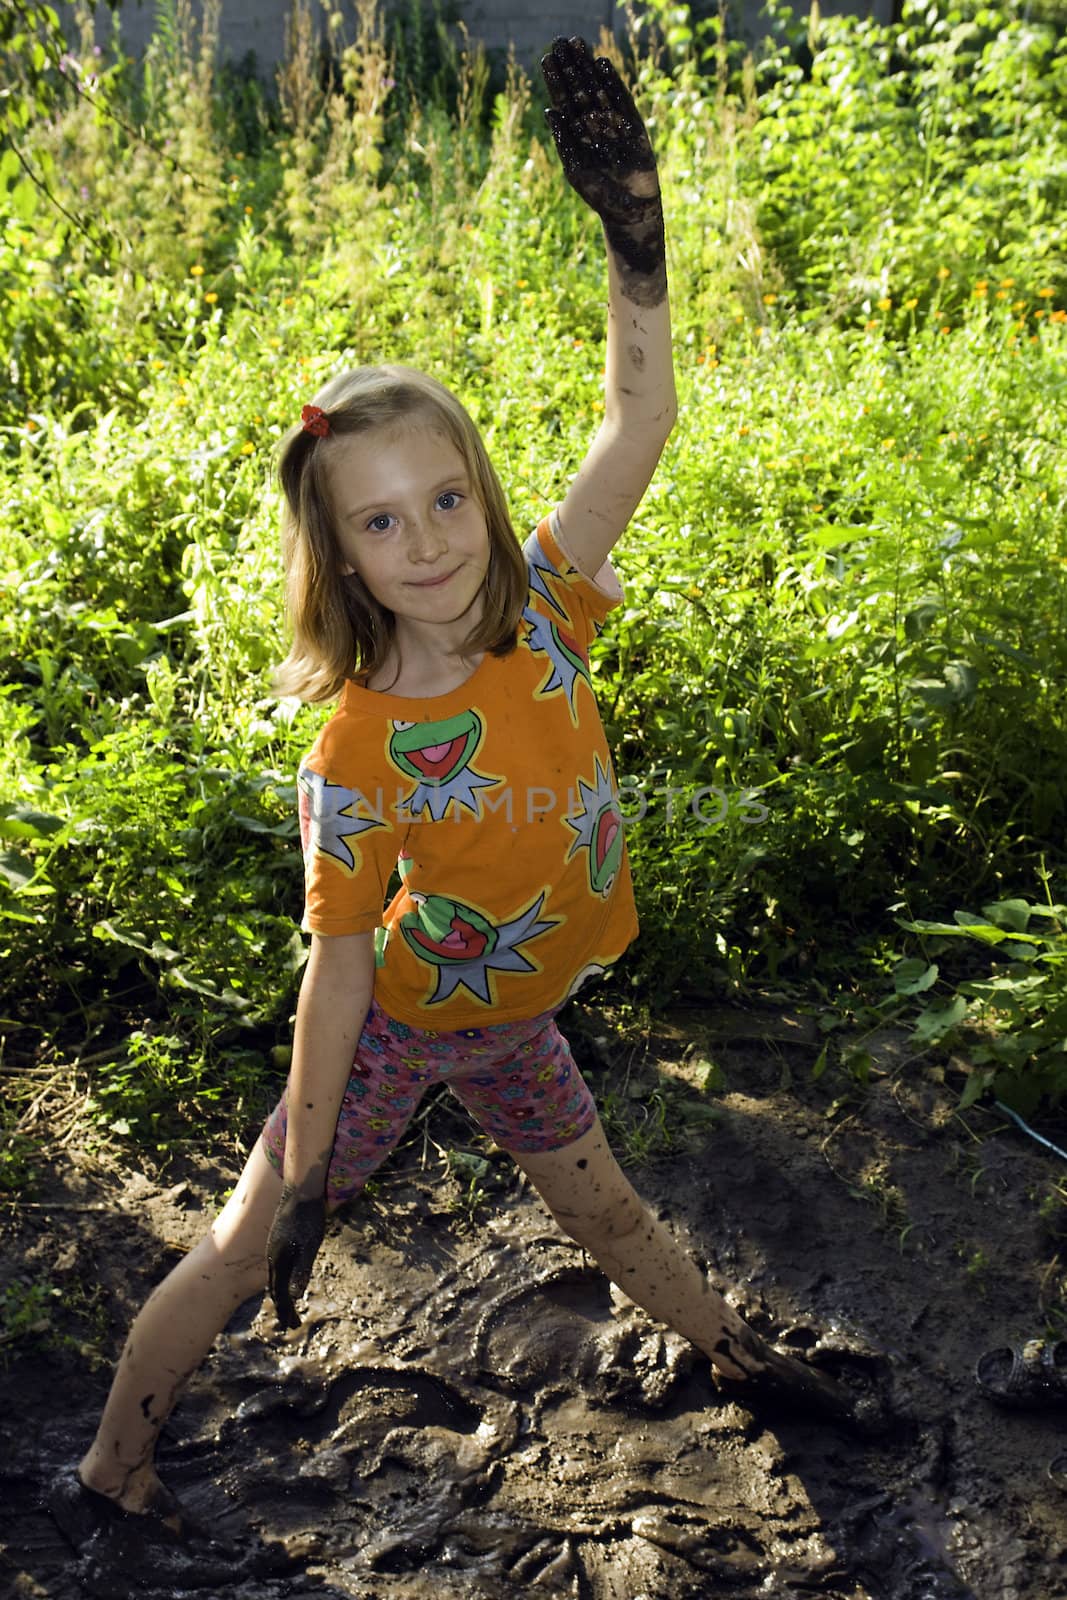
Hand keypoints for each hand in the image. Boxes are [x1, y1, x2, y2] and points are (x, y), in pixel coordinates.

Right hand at [266, 1184, 325, 1330]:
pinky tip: (291, 1280)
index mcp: (278, 1261)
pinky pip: (279, 1267)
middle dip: (284, 1307)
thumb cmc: (308, 1218)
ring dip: (283, 1294)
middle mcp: (273, 1257)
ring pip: (277, 1277)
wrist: (301, 1189)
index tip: (292, 1327)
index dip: (286, 1311)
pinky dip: (284, 1280)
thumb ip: (302, 1270)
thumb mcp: (310, 1245)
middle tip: (293, 1324)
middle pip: (276, 1288)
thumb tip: (296, 1296)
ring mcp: (275, 1248)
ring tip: (290, 1306)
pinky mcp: (280, 1240)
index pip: (280, 1294)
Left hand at [541, 35, 665, 305]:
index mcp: (578, 136)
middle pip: (581, 90)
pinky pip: (622, 100)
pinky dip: (613, 83)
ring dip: (589, 69)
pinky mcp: (634, 127)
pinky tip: (602, 64)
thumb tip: (550, 110)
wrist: (629, 213)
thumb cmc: (599, 198)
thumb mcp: (576, 169)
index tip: (546, 57)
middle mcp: (595, 127)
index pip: (565, 102)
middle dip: (572, 67)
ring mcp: (615, 125)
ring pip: (600, 91)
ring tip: (578, 45)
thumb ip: (565, 140)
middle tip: (561, 41)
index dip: (557, 81)